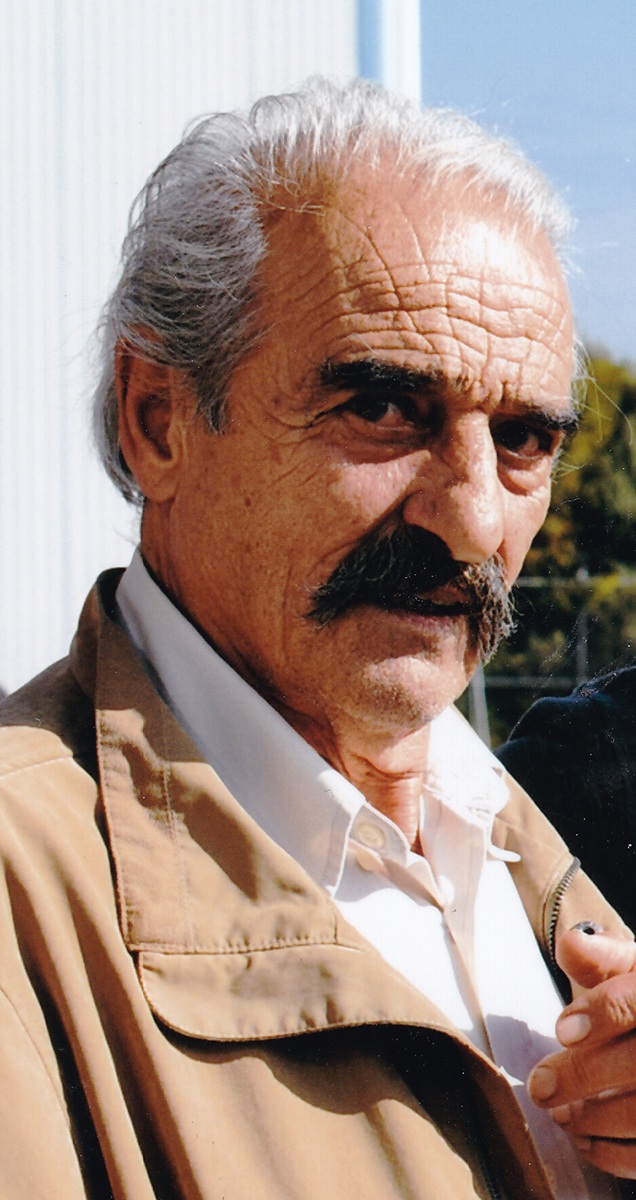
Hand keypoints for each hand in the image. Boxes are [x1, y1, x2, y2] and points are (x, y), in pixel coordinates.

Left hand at [528, 925, 635, 1177]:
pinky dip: (615, 1153)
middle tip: (541, 1086)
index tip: (561, 1030)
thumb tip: (571, 944)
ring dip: (595, 1119)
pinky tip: (586, 1140)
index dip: (599, 1014)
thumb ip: (602, 958)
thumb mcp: (634, 971)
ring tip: (559, 1113)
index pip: (634, 1001)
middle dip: (584, 1076)